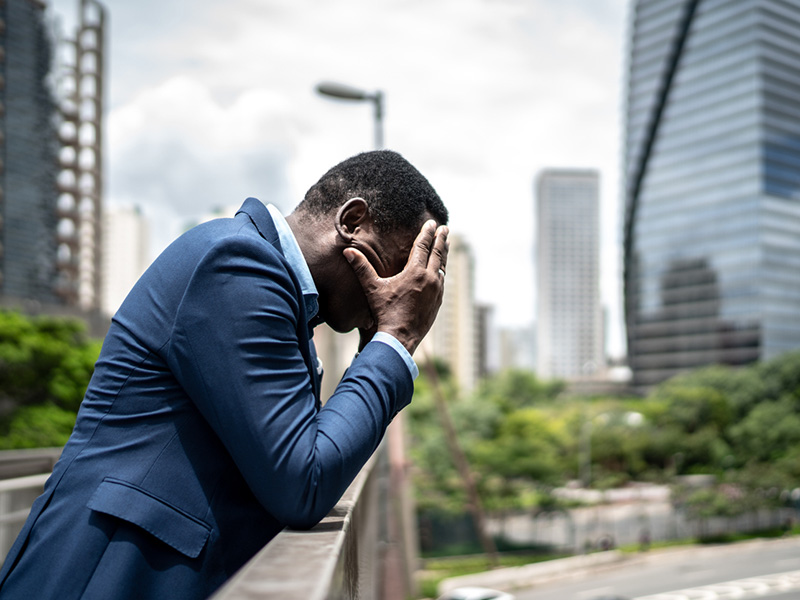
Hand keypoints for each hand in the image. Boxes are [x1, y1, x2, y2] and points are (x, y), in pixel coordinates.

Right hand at [344, 220, 448, 355]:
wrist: (400, 338)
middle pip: (438, 253)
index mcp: (415, 272)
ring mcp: (437, 291)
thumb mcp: (372, 288)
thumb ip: (361, 268)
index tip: (432, 223)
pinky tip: (441, 270)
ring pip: (442, 267)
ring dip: (443, 254)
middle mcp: (430, 279)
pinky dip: (442, 271)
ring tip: (445, 244)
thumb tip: (347, 251)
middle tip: (445, 229)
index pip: (423, 246)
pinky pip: (442, 281)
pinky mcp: (438, 302)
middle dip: (441, 239)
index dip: (427, 233)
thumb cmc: (385, 312)